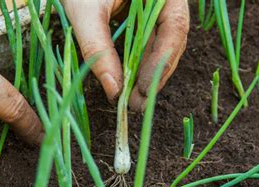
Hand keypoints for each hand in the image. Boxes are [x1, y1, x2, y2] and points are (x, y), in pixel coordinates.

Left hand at [61, 0, 189, 110]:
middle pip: (171, 39)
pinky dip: (137, 61)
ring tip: (133, 99)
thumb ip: (98, 49)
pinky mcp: (141, 14)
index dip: (162, 61)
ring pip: (159, 43)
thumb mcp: (83, 10)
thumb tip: (114, 90)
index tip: (144, 89)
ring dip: (147, 71)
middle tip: (138, 104)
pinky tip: (129, 81)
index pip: (174, 27)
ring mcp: (154, 5)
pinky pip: (146, 40)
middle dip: (154, 73)